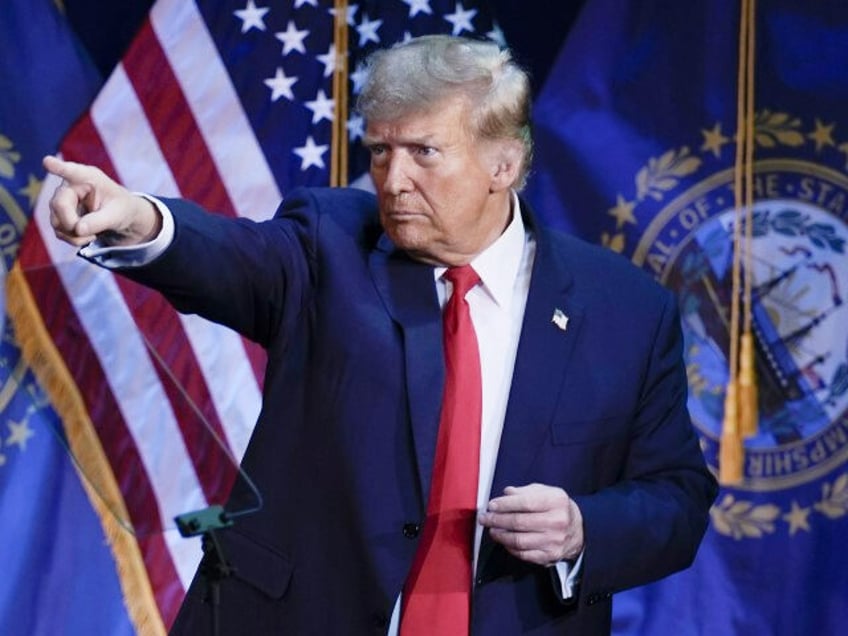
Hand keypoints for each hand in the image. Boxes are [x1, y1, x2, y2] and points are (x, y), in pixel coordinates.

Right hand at [43, 155, 161, 246]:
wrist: (121, 218)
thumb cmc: (122, 208)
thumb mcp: (117, 214)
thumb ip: (99, 221)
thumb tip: (77, 229)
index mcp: (88, 177)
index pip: (72, 171)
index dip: (58, 167)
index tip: (48, 162)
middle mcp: (70, 186)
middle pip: (59, 205)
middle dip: (73, 223)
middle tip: (92, 233)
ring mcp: (62, 201)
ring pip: (56, 221)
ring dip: (75, 235)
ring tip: (94, 234)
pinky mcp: (60, 216)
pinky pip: (59, 232)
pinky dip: (74, 239)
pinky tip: (88, 235)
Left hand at [478, 483, 583, 564]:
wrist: (578, 529)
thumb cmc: (556, 507)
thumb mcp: (545, 492)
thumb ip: (524, 491)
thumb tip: (505, 494)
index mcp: (556, 501)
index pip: (525, 503)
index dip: (504, 504)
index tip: (491, 505)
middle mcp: (557, 522)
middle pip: (519, 522)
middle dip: (497, 520)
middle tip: (485, 518)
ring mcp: (554, 541)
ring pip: (519, 541)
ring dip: (500, 535)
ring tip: (492, 530)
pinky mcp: (550, 556)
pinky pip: (524, 554)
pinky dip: (510, 548)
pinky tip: (504, 541)